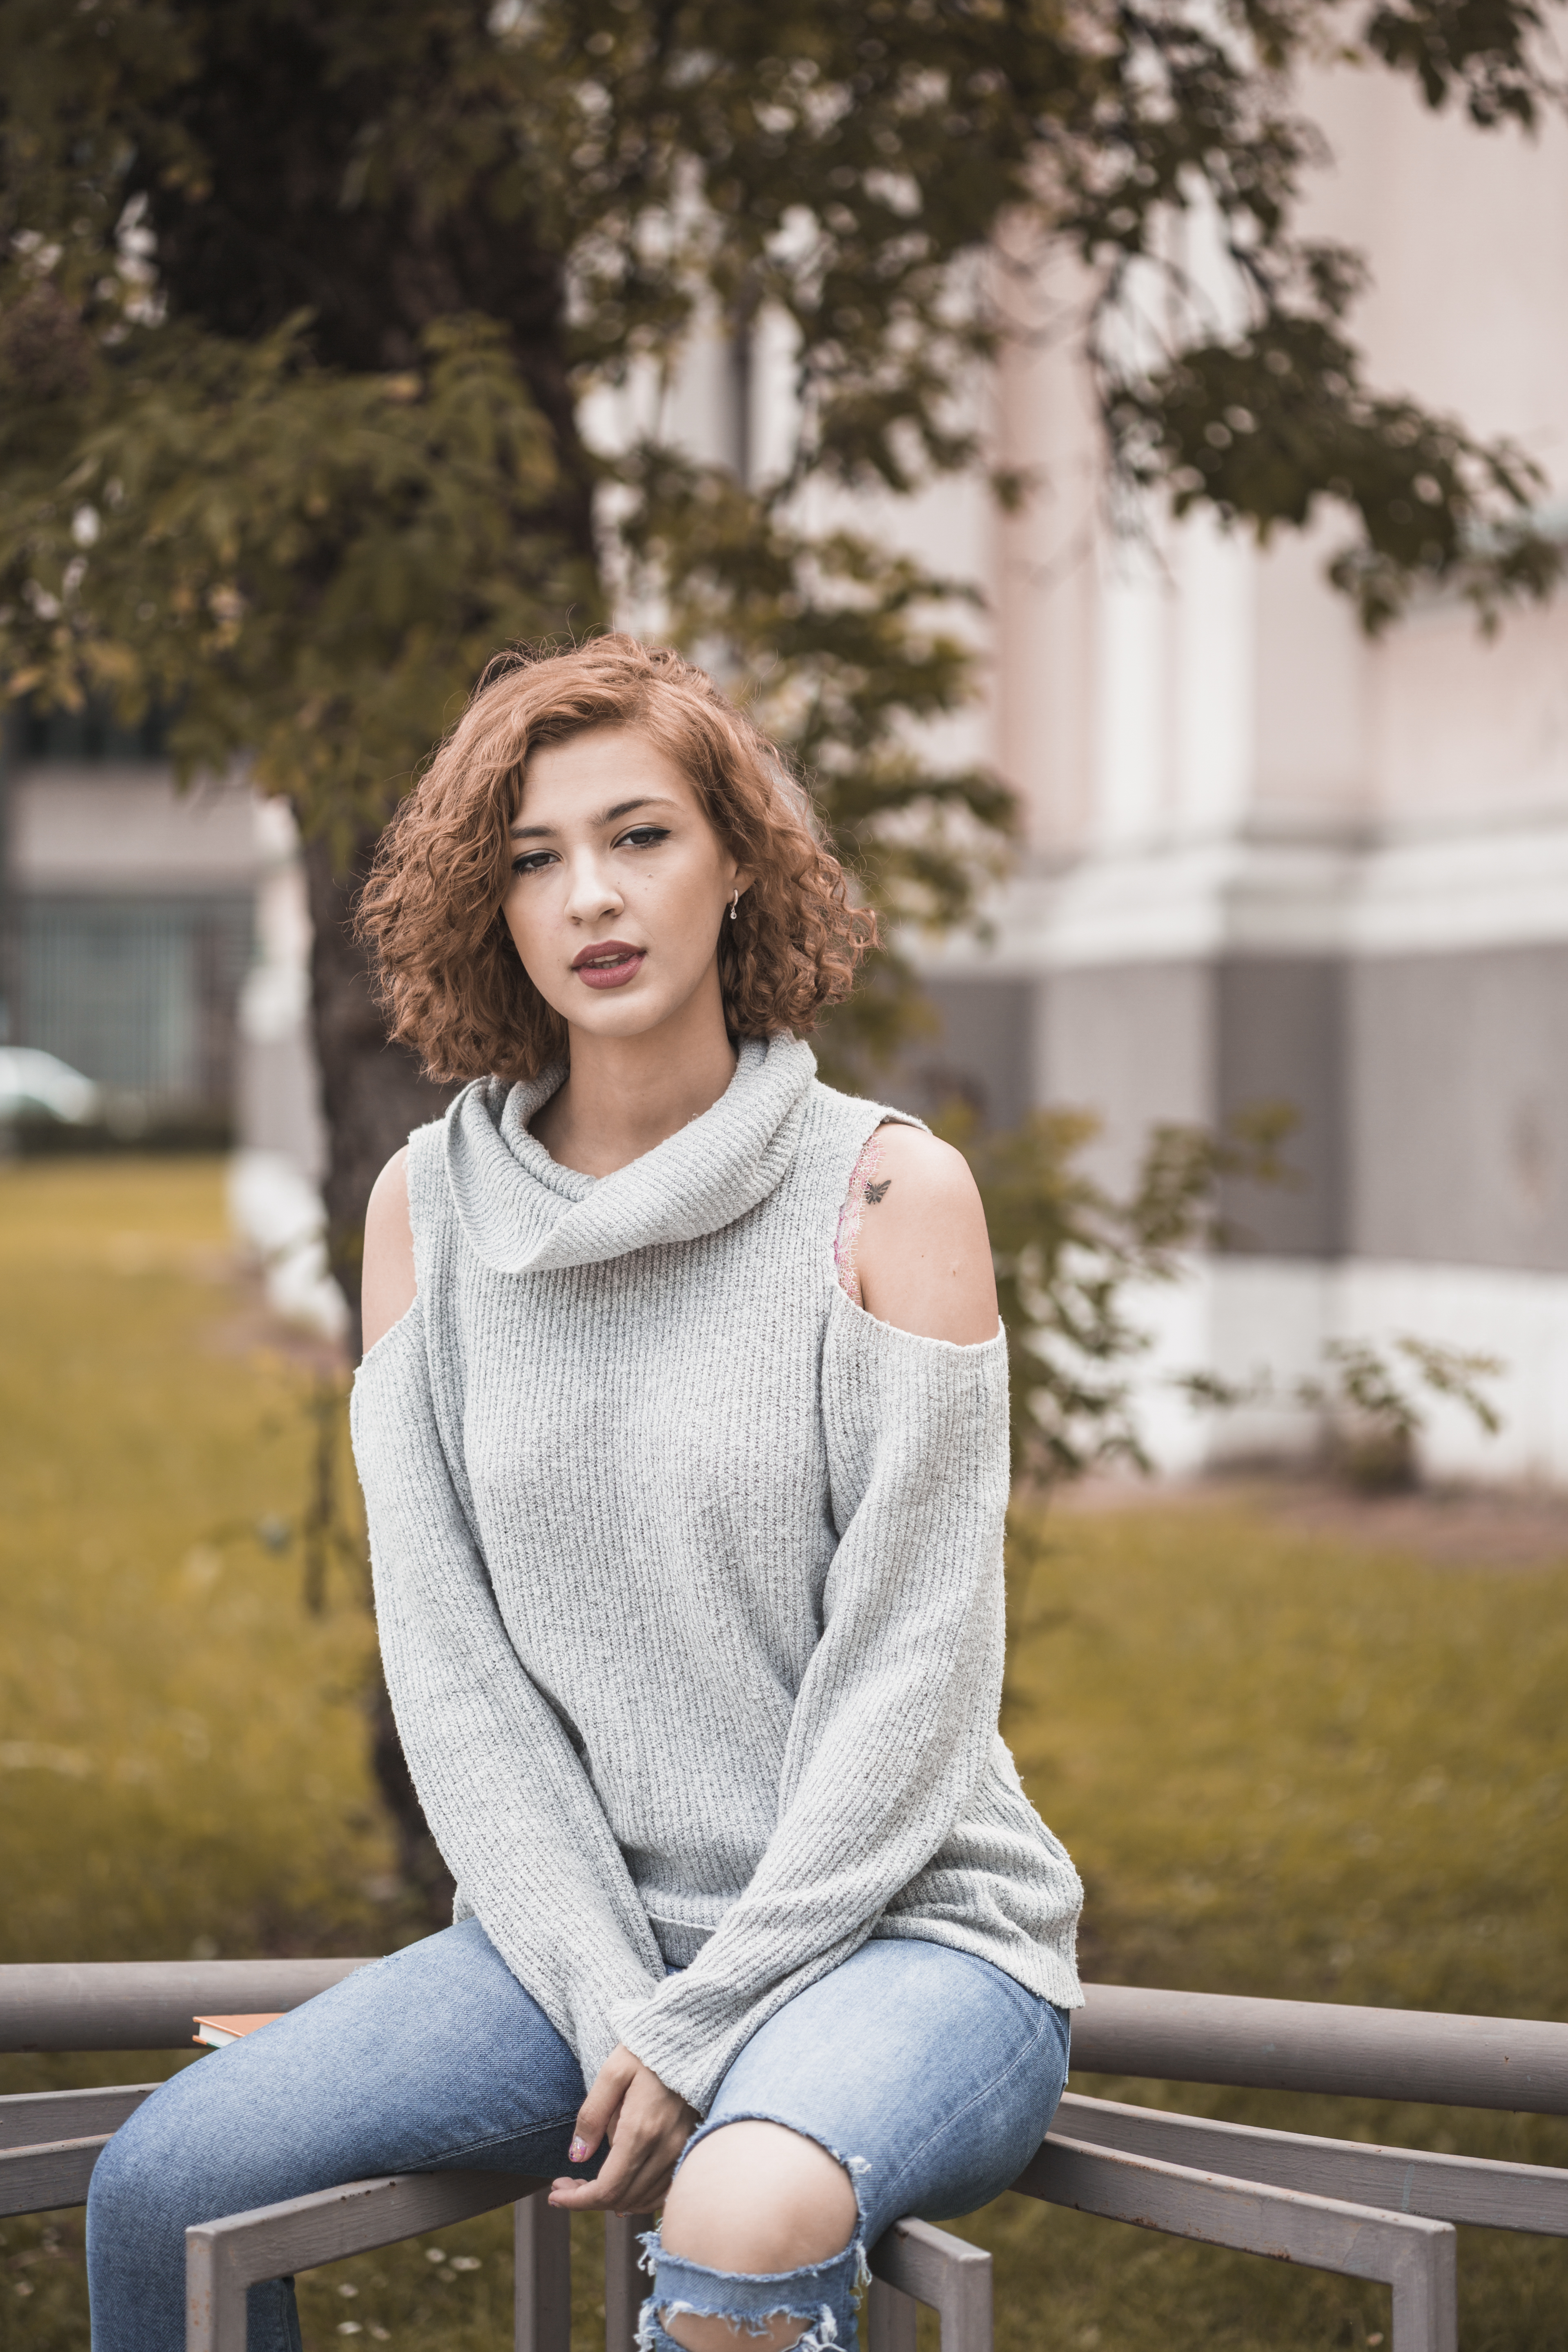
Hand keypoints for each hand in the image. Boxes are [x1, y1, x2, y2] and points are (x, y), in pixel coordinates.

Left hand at [548, 2045, 698, 2215]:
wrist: (689, 2037)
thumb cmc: (645, 2050)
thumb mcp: (612, 2072)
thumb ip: (592, 2116)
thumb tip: (576, 2157)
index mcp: (642, 2130)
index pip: (608, 2188)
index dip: (578, 2200)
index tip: (555, 2194)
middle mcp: (665, 2148)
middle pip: (623, 2198)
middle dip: (588, 2200)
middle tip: (564, 2185)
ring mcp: (681, 2151)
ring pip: (643, 2199)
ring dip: (612, 2200)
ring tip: (586, 2185)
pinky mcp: (688, 2148)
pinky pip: (663, 2191)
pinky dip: (638, 2197)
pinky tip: (621, 2188)